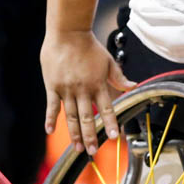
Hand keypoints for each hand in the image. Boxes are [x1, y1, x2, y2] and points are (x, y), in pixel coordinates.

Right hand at [41, 30, 134, 154]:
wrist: (67, 32)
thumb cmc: (88, 46)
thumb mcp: (108, 61)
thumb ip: (119, 77)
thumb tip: (134, 86)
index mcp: (97, 84)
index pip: (106, 108)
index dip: (109, 123)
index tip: (112, 137)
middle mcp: (83, 89)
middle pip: (88, 117)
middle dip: (90, 136)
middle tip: (93, 151)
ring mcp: (67, 89)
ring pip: (71, 116)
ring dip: (74, 134)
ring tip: (77, 148)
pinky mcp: (53, 86)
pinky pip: (52, 106)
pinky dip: (51, 119)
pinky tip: (50, 131)